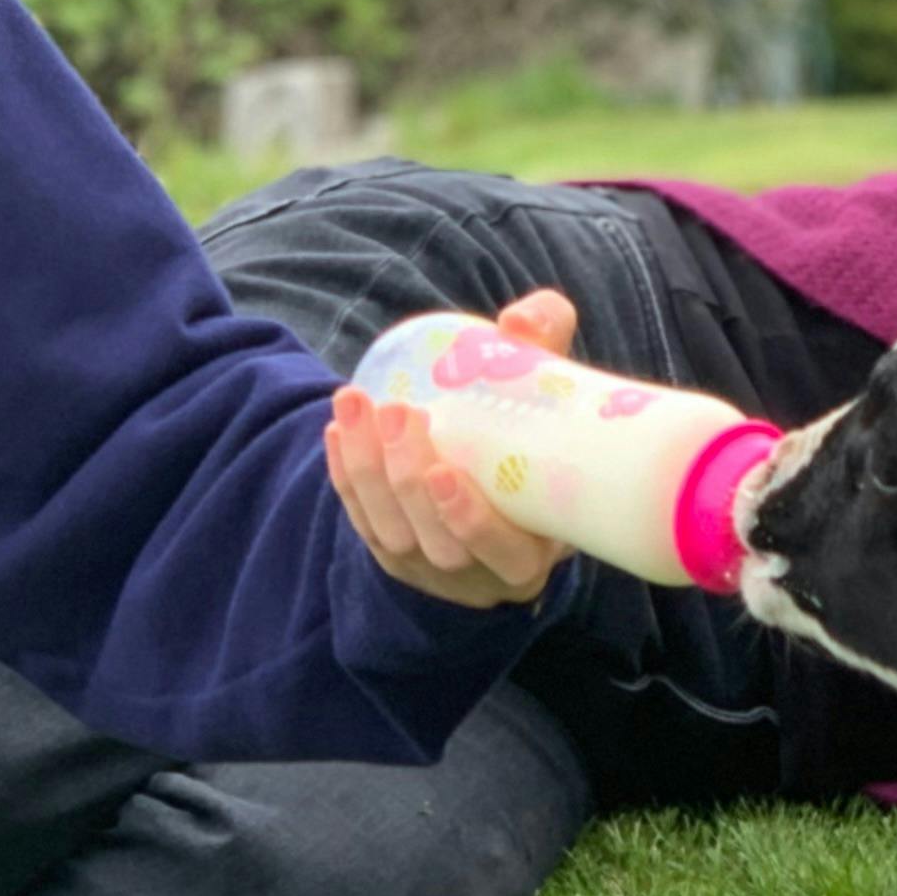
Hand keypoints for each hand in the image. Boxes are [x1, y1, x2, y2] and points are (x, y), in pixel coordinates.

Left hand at [324, 288, 578, 609]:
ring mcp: (434, 572)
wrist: (511, 488)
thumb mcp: (558, 405)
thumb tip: (517, 320)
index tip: (444, 471)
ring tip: (356, 405)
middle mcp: (483, 575)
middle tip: (398, 413)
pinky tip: (338, 429)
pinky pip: (363, 523)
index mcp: (536, 552)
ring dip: (367, 471)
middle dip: (406, 481)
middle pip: (437, 544)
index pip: (504, 553)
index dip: (471, 522)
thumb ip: (545, 352)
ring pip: (392, 535)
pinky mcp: (395, 559)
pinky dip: (346, 477)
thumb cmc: (542, 440)